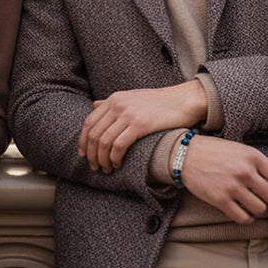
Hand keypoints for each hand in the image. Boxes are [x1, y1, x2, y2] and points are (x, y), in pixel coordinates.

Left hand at [79, 80, 206, 171]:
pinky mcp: (140, 125)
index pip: (89, 122)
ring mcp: (128, 114)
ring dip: (102, 159)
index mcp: (114, 99)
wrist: (184, 100)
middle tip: (95, 167)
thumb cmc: (160, 102)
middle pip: (93, 134)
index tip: (84, 154)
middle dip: (91, 154)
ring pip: (103, 142)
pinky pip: (118, 146)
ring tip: (106, 169)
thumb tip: (94, 104)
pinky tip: (118, 165)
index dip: (83, 141)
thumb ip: (113, 103)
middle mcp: (117, 105)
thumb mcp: (132, 97)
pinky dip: (114, 158)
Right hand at [179, 135, 267, 223]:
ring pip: (259, 209)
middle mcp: (244, 172)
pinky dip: (247, 218)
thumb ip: (257, 164)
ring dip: (258, 209)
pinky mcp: (220, 199)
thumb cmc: (213, 151)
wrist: (185, 154)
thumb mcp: (239, 149)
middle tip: (262, 197)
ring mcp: (232, 187)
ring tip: (251, 204)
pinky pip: (243, 217)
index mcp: (252, 157)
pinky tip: (244, 212)